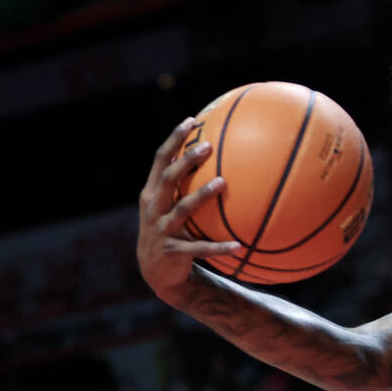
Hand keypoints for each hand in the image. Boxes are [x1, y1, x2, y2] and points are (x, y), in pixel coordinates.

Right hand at [137, 118, 240, 296]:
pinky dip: (218, 247)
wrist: (155, 270)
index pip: (161, 160)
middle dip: (186, 161)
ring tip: (222, 182)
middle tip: (208, 146)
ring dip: (201, 195)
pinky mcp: (172, 251)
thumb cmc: (169, 227)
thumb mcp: (168, 204)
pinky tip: (239, 246)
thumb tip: (211, 149)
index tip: (191, 120)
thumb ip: (182, 182)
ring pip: (182, 209)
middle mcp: (153, 208)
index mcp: (152, 193)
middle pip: (168, 179)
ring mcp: (161, 229)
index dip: (174, 139)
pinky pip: (199, 248)